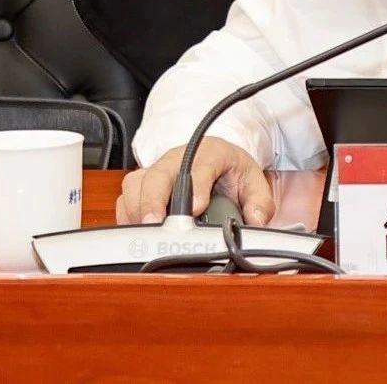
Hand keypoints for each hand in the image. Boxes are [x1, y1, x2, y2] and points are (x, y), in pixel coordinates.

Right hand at [115, 136, 275, 226]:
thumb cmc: (231, 170)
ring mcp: (158, 170)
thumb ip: (260, 202)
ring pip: (137, 183)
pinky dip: (129, 216)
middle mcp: (180, 158)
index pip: (201, 165)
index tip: (196, 206)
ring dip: (139, 210)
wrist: (217, 160)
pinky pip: (127, 198)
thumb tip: (256, 221)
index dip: (197, 185)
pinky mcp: (143, 184)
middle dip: (154, 200)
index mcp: (211, 153)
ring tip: (146, 233)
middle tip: (157, 224)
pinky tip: (138, 233)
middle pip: (159, 173)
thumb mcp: (254, 181)